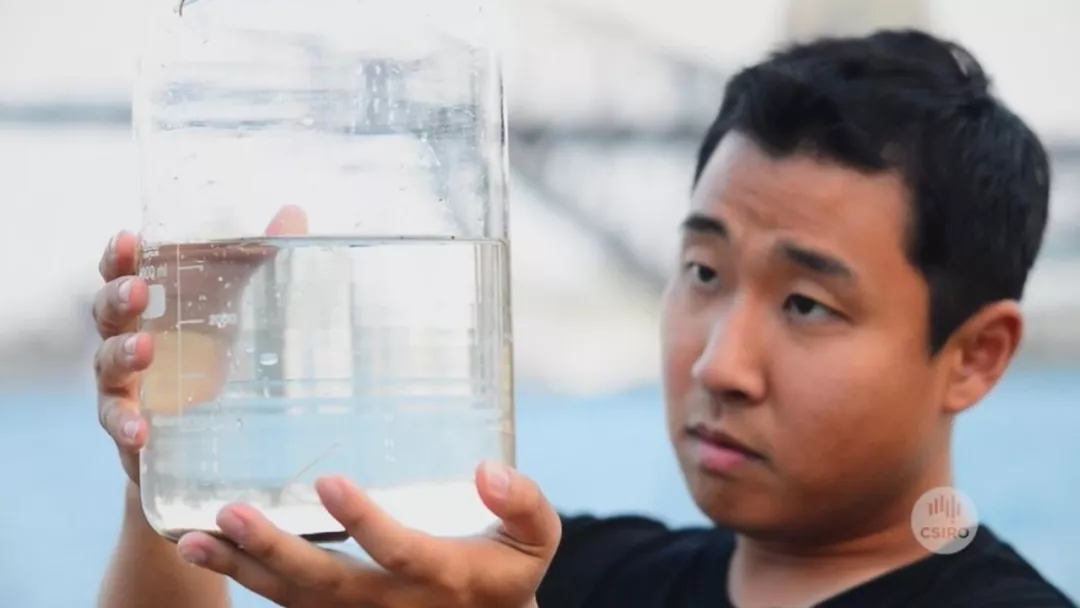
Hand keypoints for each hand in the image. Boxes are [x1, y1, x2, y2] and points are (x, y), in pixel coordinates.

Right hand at [92, 206, 307, 483]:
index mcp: (151, 304)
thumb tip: (294, 212)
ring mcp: (125, 383)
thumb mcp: (245, 304)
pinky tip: (140, 428)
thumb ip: (263, 260)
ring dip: (122, 354)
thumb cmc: (215, 351)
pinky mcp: (132, 424)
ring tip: (144, 348)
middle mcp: (127, 338)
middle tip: (137, 290)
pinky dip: (125, 423)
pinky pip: (118, 421)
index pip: (122, 272)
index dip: (119, 256)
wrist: (205, 433)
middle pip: (106, 312)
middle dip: (118, 298)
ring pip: (107, 364)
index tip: (128, 239)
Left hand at [175, 462, 560, 607]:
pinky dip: (245, 579)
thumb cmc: (508, 569)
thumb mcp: (538, 536)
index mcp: (445, 577)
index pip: (400, 553)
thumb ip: (524, 502)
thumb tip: (488, 469)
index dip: (365, 522)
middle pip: (328, 584)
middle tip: (231, 514)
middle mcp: (395, 604)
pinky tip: (205, 551)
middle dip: (277, 550)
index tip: (329, 481)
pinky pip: (288, 604)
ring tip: (188, 542)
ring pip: (294, 600)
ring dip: (240, 571)